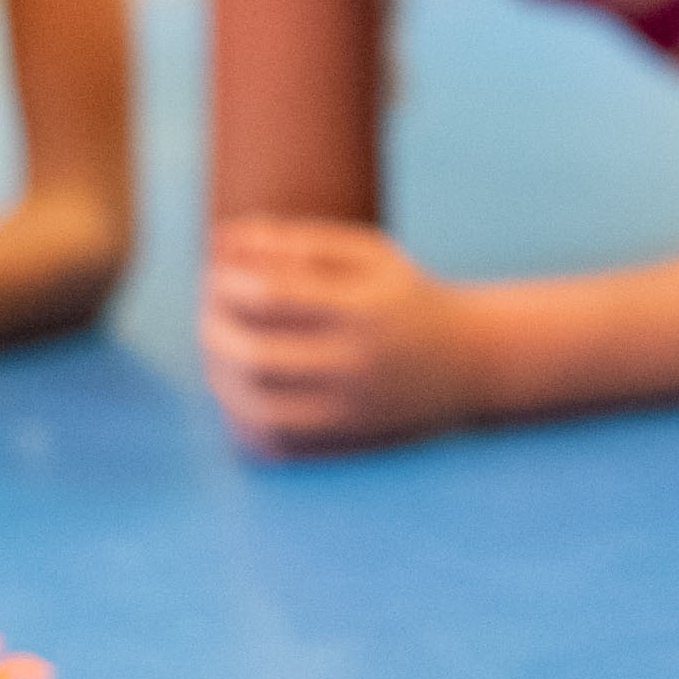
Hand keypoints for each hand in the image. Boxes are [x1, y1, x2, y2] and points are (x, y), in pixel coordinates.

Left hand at [200, 218, 486, 452]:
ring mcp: (347, 409)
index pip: (270, 294)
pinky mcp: (340, 440)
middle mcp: (356, 364)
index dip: (226, 278)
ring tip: (219, 339)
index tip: (219, 266)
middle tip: (209, 304)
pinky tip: (239, 381)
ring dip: (217, 369)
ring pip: (253, 404)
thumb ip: (294, 240)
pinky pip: (269, 438)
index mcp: (363, 307)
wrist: (469, 361)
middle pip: (252, 355)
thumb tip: (219, 238)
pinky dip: (237, 412)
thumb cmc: (404, 296)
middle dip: (212, 324)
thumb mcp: (366, 253)